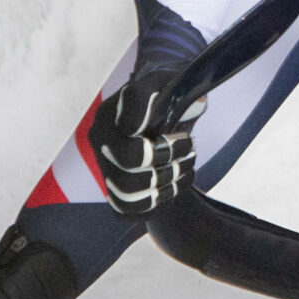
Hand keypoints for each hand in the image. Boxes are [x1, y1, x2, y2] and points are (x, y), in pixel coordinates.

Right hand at [87, 65, 196, 218]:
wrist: (160, 121)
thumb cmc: (168, 102)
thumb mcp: (175, 87)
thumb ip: (183, 89)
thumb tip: (197, 102)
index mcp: (113, 109)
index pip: (132, 125)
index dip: (161, 137)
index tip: (183, 135)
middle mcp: (101, 138)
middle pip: (128, 161)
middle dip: (167, 160)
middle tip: (188, 152)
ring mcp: (103, 166)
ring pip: (127, 193)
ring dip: (164, 186)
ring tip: (183, 170)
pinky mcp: (111, 190)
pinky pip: (126, 211)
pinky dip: (155, 204)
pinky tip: (171, 188)